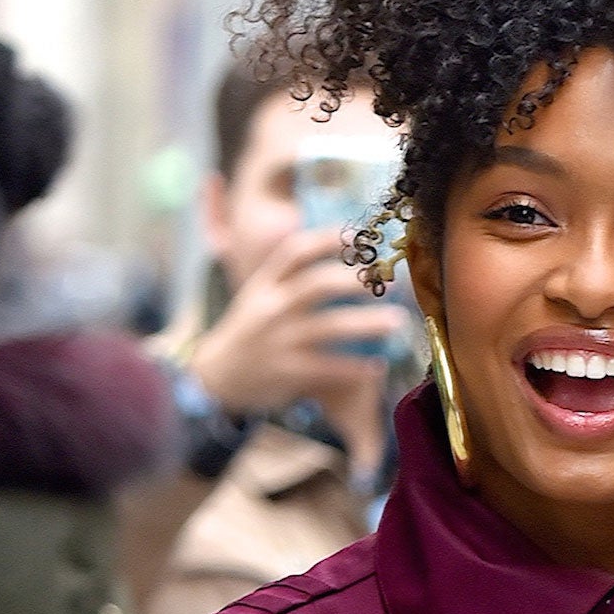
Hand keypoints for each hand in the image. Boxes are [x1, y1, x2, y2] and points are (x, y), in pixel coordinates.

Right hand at [191, 226, 409, 416]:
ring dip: (367, 323)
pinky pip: (329, 368)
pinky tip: (377, 367)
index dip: (328, 240)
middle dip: (356, 281)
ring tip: (397, 322)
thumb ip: (288, 277)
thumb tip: (332, 249)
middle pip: (318, 284)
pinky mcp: (288, 372)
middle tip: (390, 284)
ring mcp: (280, 341)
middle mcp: (272, 308)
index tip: (358, 236)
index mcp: (266, 284)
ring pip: (330, 327)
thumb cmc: (250, 332)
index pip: (295, 252)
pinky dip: (355, 368)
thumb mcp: (258, 296)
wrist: (217, 377)